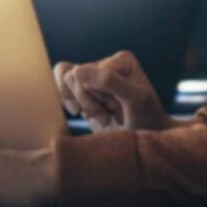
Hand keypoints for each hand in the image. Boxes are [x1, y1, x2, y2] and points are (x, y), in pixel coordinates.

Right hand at [54, 51, 177, 131]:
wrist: (144, 146)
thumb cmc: (146, 121)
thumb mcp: (135, 100)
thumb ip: (110, 81)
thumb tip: (76, 70)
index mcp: (121, 60)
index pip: (90, 71)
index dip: (97, 95)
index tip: (118, 110)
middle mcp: (106, 63)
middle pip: (74, 75)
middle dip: (88, 102)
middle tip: (107, 117)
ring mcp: (93, 76)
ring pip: (65, 80)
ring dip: (81, 104)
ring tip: (100, 116)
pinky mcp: (82, 89)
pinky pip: (60, 86)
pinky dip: (69, 102)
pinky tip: (85, 114)